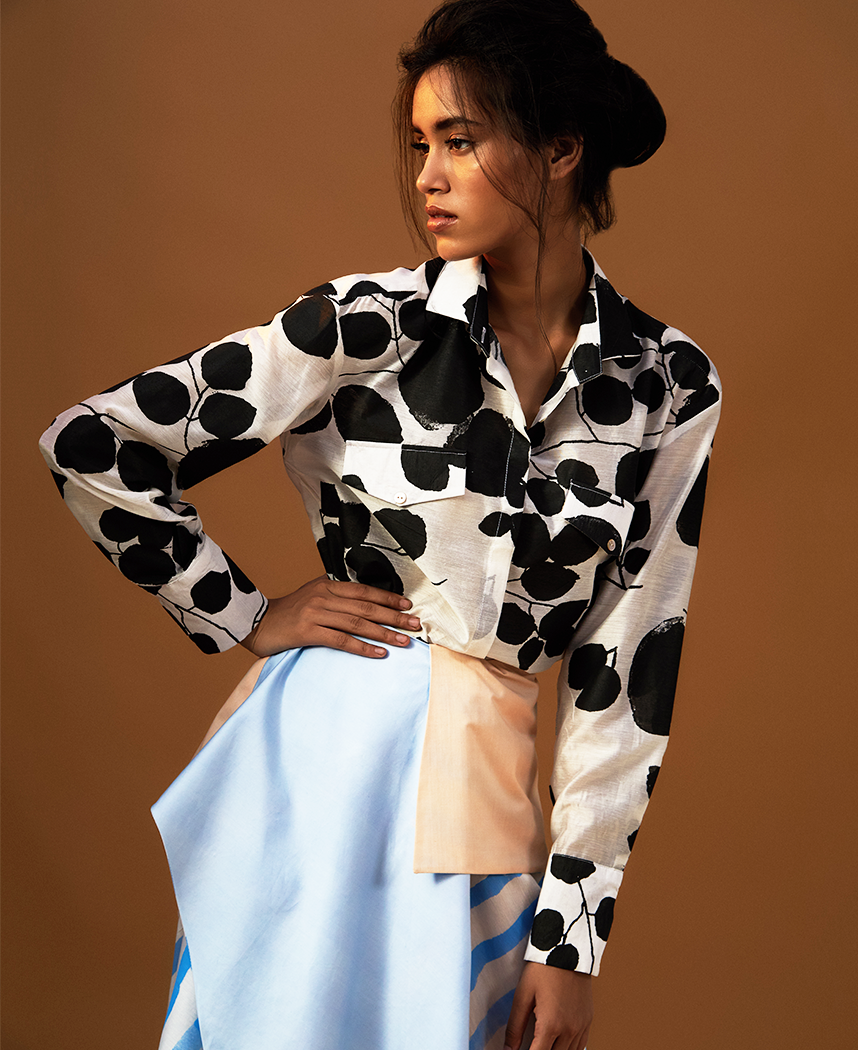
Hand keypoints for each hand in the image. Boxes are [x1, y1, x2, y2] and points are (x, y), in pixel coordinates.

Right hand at [240, 577, 420, 658]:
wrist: (254, 623)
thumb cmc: (286, 614)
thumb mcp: (312, 597)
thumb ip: (335, 599)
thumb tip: (365, 607)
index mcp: (326, 585)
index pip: (364, 591)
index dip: (387, 598)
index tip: (408, 606)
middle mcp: (323, 597)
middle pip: (366, 607)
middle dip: (394, 617)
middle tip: (415, 625)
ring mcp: (315, 613)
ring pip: (358, 624)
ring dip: (385, 633)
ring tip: (405, 642)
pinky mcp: (308, 632)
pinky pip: (341, 640)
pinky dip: (363, 647)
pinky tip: (379, 654)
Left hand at [504, 963, 592, 1049]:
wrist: (568, 949)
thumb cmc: (543, 969)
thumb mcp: (523, 995)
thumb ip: (515, 1027)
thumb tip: (507, 1049)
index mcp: (551, 1025)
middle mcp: (569, 1030)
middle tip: (531, 1043)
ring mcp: (581, 1027)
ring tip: (541, 1042)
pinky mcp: (588, 1021)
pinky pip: (580, 1047)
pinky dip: (568, 1049)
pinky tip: (557, 1043)